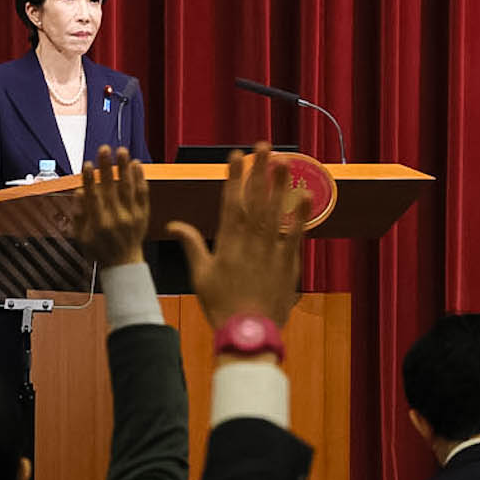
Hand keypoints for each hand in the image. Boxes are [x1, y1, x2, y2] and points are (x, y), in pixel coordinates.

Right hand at [74, 147, 150, 268]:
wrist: (123, 264)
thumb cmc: (100, 251)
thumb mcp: (81, 237)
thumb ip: (79, 214)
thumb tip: (79, 192)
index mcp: (99, 223)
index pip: (93, 197)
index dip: (89, 179)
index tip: (87, 164)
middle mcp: (116, 218)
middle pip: (110, 187)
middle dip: (106, 167)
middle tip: (104, 149)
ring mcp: (132, 216)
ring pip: (128, 187)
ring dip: (124, 167)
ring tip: (122, 151)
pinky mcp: (143, 214)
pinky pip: (142, 193)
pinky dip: (140, 178)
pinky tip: (136, 164)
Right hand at [167, 144, 310, 327]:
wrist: (247, 332)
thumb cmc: (220, 305)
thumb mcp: (199, 275)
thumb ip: (190, 245)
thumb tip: (173, 225)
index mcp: (227, 242)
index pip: (231, 202)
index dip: (233, 177)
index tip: (236, 156)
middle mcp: (250, 241)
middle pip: (256, 199)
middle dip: (259, 171)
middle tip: (264, 146)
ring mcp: (272, 250)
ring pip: (277, 211)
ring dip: (280, 184)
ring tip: (284, 161)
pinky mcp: (289, 263)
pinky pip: (297, 234)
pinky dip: (302, 214)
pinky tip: (307, 195)